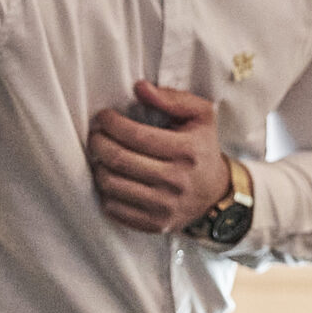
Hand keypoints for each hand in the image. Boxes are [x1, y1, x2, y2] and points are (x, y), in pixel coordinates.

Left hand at [87, 81, 229, 233]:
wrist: (216, 195)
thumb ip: (172, 98)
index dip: (112, 124)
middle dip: (98, 143)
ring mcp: (164, 206)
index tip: (103, 117)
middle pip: (119, 160)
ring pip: (112, 185)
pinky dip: (105, 192)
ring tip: (101, 156)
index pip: (136, 136)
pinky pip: (114, 209)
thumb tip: (140, 88)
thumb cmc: (202, 149)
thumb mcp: (200, 116)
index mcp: (187, 151)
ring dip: (98, 167)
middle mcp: (176, 181)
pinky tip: (111, 178)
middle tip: (95, 135)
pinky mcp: (154, 224)